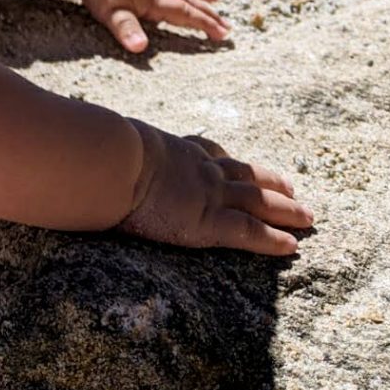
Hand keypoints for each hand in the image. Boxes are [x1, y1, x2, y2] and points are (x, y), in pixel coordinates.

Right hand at [120, 121, 312, 255]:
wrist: (115, 161)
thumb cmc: (103, 152)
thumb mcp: (108, 143)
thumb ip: (106, 148)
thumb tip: (81, 146)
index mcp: (173, 149)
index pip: (207, 151)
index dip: (228, 159)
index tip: (238, 161)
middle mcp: (199, 169)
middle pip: (244, 174)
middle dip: (271, 181)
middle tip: (293, 188)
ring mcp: (208, 194)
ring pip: (258, 202)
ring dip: (286, 209)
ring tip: (308, 216)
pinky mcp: (209, 223)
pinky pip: (250, 232)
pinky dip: (273, 239)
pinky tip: (293, 246)